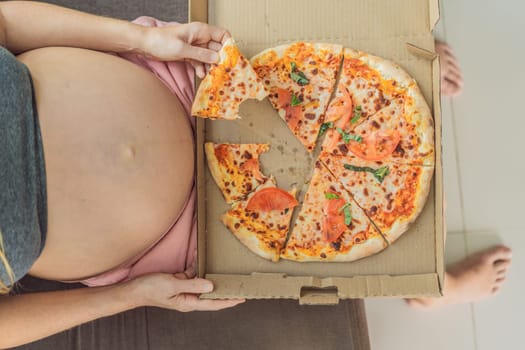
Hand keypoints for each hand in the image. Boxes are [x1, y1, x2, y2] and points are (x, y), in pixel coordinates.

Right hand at [128, 271, 244, 311]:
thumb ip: (192, 285)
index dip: (228, 301)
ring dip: (211, 275)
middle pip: (211, 294)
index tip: (241, 298)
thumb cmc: (150, 289)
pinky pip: (192, 273)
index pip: (213, 304)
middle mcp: (189, 297)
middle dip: (224, 289)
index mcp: (189, 302)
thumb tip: (211, 286)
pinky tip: (202, 257)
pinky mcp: (178, 281)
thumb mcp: (172, 285)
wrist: (133, 289)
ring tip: (225, 269)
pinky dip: (198, 265)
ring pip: (202, 282)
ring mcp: (184, 289)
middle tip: (238, 283)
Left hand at [141, 22, 229, 77]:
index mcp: (200, 30)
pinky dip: (201, 67)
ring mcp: (195, 45)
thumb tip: (217, 59)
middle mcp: (200, 37)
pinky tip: (201, 74)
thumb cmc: (160, 42)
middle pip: (217, 47)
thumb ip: (201, 55)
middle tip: (223, 71)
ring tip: (212, 75)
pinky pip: (200, 61)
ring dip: (211, 66)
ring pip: (209, 56)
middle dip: (220, 59)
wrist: (145, 45)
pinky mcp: (189, 53)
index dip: (228, 45)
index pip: (223, 34)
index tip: (230, 58)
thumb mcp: (182, 50)